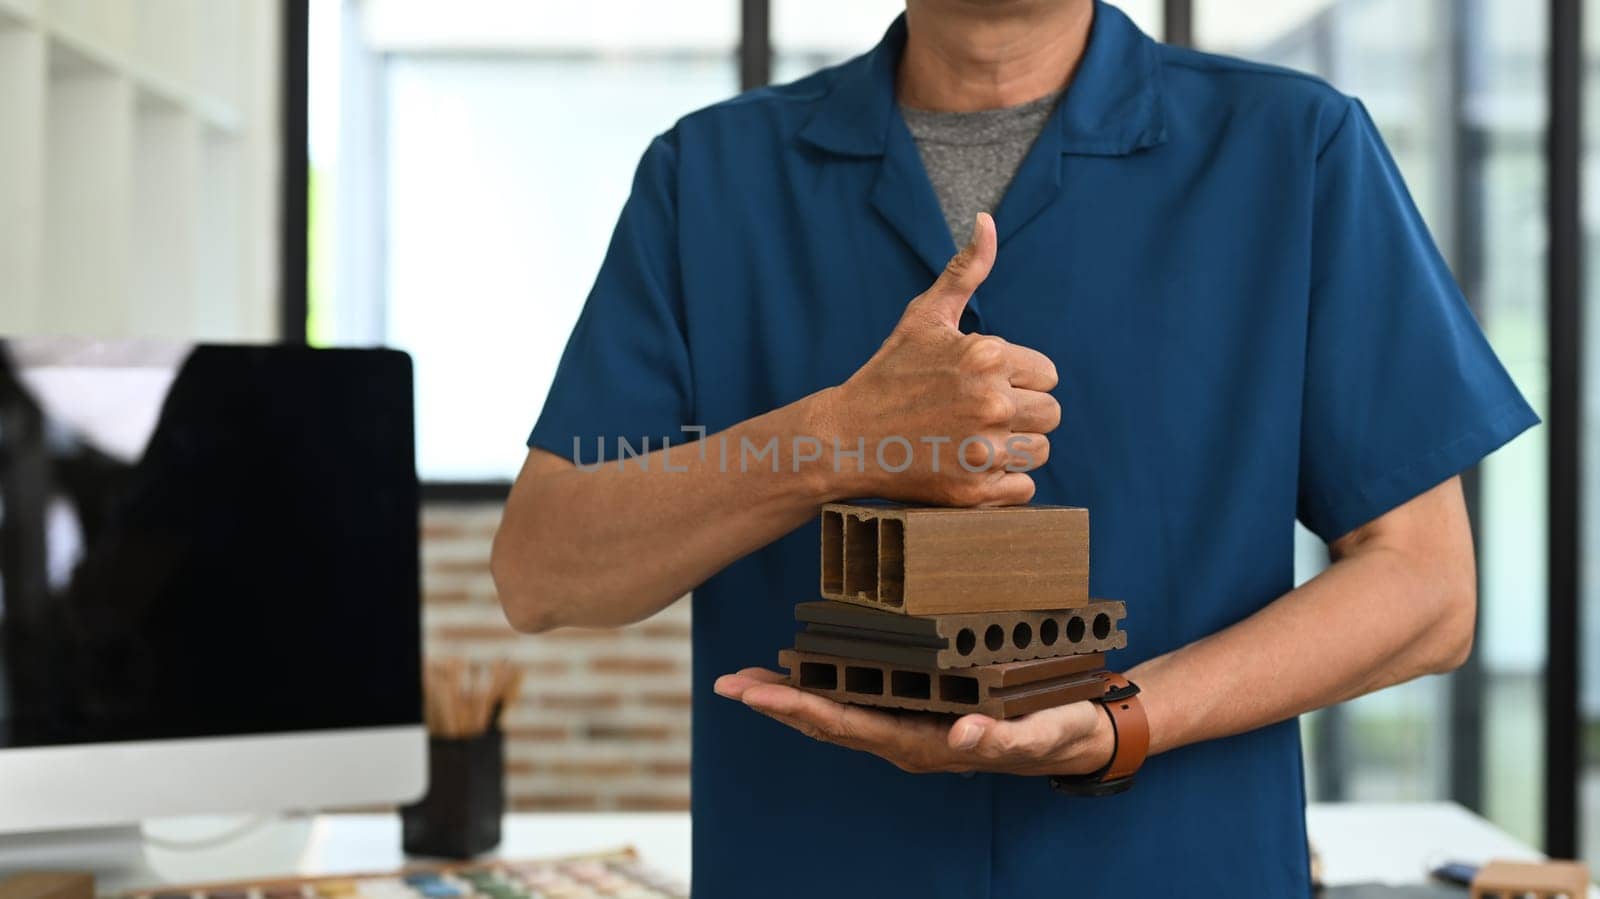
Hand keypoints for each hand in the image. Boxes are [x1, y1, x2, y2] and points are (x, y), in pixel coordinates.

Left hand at [714, 668, 1112, 775]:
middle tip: (729, 682)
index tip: (755, 695)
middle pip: (830, 719)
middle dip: (778, 702)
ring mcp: (911, 722)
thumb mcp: (1041, 732)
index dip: (798, 709)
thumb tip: (965, 735)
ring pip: (840, 709)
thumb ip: (1006, 737)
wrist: (1079, 734)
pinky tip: (807, 668)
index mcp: (926, 743)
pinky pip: (862, 696)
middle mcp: (908, 736)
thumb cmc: (1059, 731)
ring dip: (794, 694)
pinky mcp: (920, 705)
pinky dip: (827, 682)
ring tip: (750, 676)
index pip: (848, 726)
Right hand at [809, 212, 1061, 506]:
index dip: (1018, 379)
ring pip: (1040, 452)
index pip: (1048, 374)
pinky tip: (969, 467)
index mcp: (986, 355)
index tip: (980, 386)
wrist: (845, 438)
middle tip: (979, 416)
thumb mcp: (924, 318)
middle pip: (1051, 414)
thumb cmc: (889, 374)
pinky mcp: (974, 491)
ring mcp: (983, 450)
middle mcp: (991, 401)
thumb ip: (965, 271)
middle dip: (1021, 415)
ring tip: (973, 441)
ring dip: (1014, 449)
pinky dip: (1002, 484)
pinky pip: (1023, 489)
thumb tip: (987, 221)